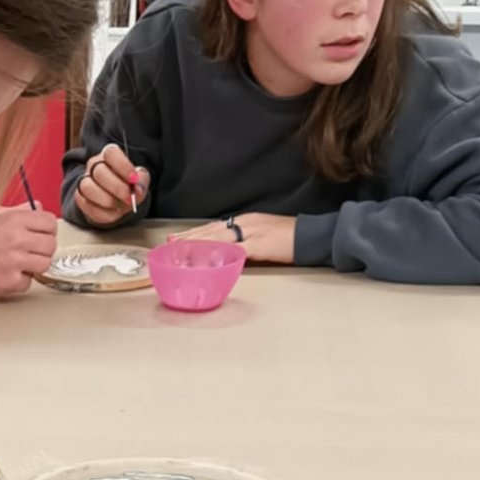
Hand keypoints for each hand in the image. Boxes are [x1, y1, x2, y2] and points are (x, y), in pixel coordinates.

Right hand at [0, 206, 58, 299]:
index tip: (41, 235)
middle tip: (32, 252)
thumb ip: (18, 212)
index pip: (49, 222)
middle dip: (44, 249)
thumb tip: (40, 208)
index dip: (48, 230)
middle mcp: (17, 239)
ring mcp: (15, 262)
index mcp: (14, 220)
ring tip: (22, 264)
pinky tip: (9, 275)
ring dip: (35, 265)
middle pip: (50, 245)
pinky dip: (21, 281)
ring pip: (44, 264)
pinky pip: (28, 282)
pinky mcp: (11, 282)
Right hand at [74, 144, 149, 227]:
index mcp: (109, 155)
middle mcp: (94, 165)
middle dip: (117, 188)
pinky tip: (113, 213)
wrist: (118, 200)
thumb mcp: (140, 180)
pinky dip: (102, 213)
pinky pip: (86, 205)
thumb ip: (141, 181)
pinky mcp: (80, 198)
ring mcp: (84, 181)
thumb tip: (138, 189)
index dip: (123, 166)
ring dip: (107, 200)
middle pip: (99, 171)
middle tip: (129, 198)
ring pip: (88, 187)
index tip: (134, 179)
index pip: (111, 153)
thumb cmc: (128, 186)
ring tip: (120, 206)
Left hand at [180, 214, 295, 263]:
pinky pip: (237, 250)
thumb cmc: (288, 237)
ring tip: (181, 250)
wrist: (309, 235)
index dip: (195, 233)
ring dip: (199, 244)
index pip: (215, 226)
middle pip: (212, 230)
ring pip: (219, 237)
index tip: (177, 238)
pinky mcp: (260, 245)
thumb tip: (228, 251)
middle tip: (171, 243)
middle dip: (190, 237)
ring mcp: (252, 233)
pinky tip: (209, 258)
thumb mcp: (262, 235)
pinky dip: (221, 254)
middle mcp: (246, 223)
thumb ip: (245, 241)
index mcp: (246, 220)